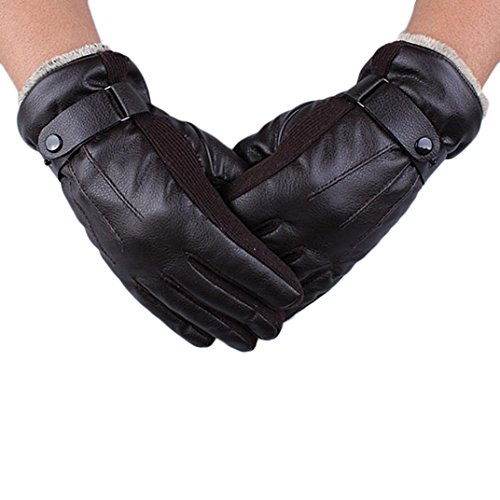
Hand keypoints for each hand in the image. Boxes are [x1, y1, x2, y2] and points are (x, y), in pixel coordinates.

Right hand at [17, 51, 302, 350]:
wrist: (91, 140)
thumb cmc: (153, 138)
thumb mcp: (202, 155)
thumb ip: (233, 192)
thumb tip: (259, 225)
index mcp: (185, 215)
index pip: (239, 260)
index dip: (268, 281)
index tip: (291, 297)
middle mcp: (161, 246)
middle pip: (218, 291)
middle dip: (252, 312)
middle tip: (276, 328)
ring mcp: (139, 261)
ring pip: (190, 306)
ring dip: (222, 326)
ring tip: (248, 342)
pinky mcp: (124, 268)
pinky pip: (159, 306)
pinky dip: (184, 323)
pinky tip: (205, 337)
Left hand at [221, 40, 483, 316]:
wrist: (401, 132)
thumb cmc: (339, 123)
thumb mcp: (284, 131)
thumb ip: (250, 162)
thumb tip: (225, 187)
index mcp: (287, 185)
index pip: (232, 215)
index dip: (211, 217)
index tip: (199, 220)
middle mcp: (306, 221)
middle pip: (249, 252)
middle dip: (226, 254)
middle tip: (205, 260)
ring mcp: (327, 244)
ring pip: (276, 281)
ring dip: (253, 288)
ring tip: (230, 299)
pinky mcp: (346, 257)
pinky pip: (310, 291)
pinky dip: (285, 302)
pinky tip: (269, 310)